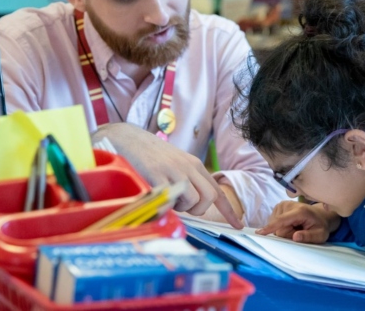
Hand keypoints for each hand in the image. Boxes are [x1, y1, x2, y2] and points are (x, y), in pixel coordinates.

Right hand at [92, 123, 242, 228]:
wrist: (126, 138)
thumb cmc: (149, 156)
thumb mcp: (174, 164)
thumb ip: (186, 181)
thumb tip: (194, 205)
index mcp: (194, 165)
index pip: (217, 190)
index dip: (228, 210)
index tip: (238, 225)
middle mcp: (187, 166)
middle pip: (209, 197)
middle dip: (197, 210)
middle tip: (180, 206)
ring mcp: (172, 170)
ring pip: (193, 200)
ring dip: (180, 208)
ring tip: (164, 198)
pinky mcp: (156, 175)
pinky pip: (170, 199)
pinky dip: (165, 206)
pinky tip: (155, 196)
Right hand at [255, 201, 340, 242]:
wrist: (319, 215)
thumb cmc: (320, 226)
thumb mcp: (320, 235)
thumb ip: (309, 236)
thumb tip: (295, 237)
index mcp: (299, 211)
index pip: (281, 221)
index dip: (271, 227)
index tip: (259, 233)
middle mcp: (288, 205)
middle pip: (278, 227)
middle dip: (286, 234)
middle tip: (299, 231)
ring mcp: (282, 205)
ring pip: (275, 225)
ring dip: (284, 230)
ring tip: (296, 227)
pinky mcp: (278, 207)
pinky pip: (274, 222)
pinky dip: (281, 226)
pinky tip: (290, 223)